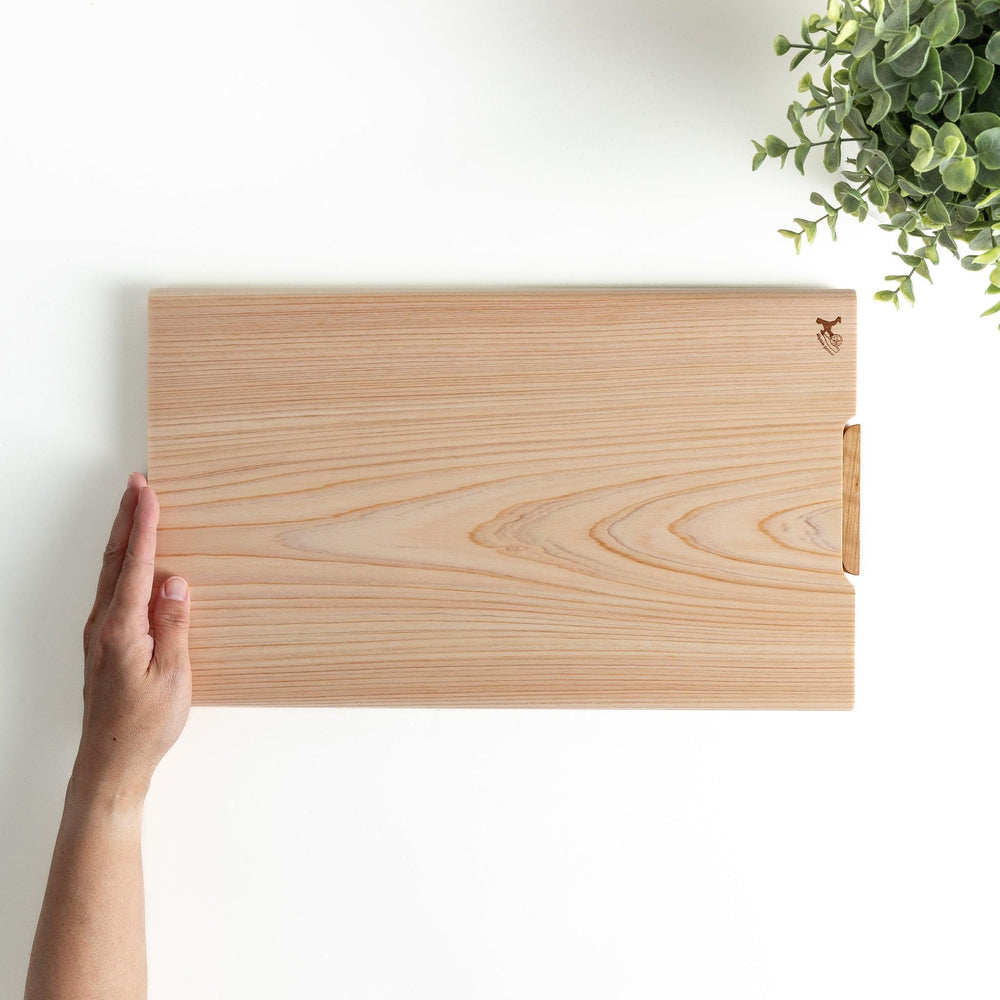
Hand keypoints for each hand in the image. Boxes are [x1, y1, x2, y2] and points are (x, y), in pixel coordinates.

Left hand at [75, 473, 191, 802]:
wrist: (111, 762)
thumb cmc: (144, 725)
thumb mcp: (173, 675)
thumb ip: (174, 625)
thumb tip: (175, 581)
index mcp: (122, 628)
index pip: (136, 564)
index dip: (144, 524)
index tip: (148, 492)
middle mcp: (103, 625)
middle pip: (114, 559)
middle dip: (126, 518)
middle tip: (136, 485)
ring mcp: (99, 634)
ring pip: (109, 573)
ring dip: (122, 538)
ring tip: (135, 512)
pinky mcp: (103, 644)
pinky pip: (111, 591)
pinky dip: (121, 564)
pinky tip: (132, 564)